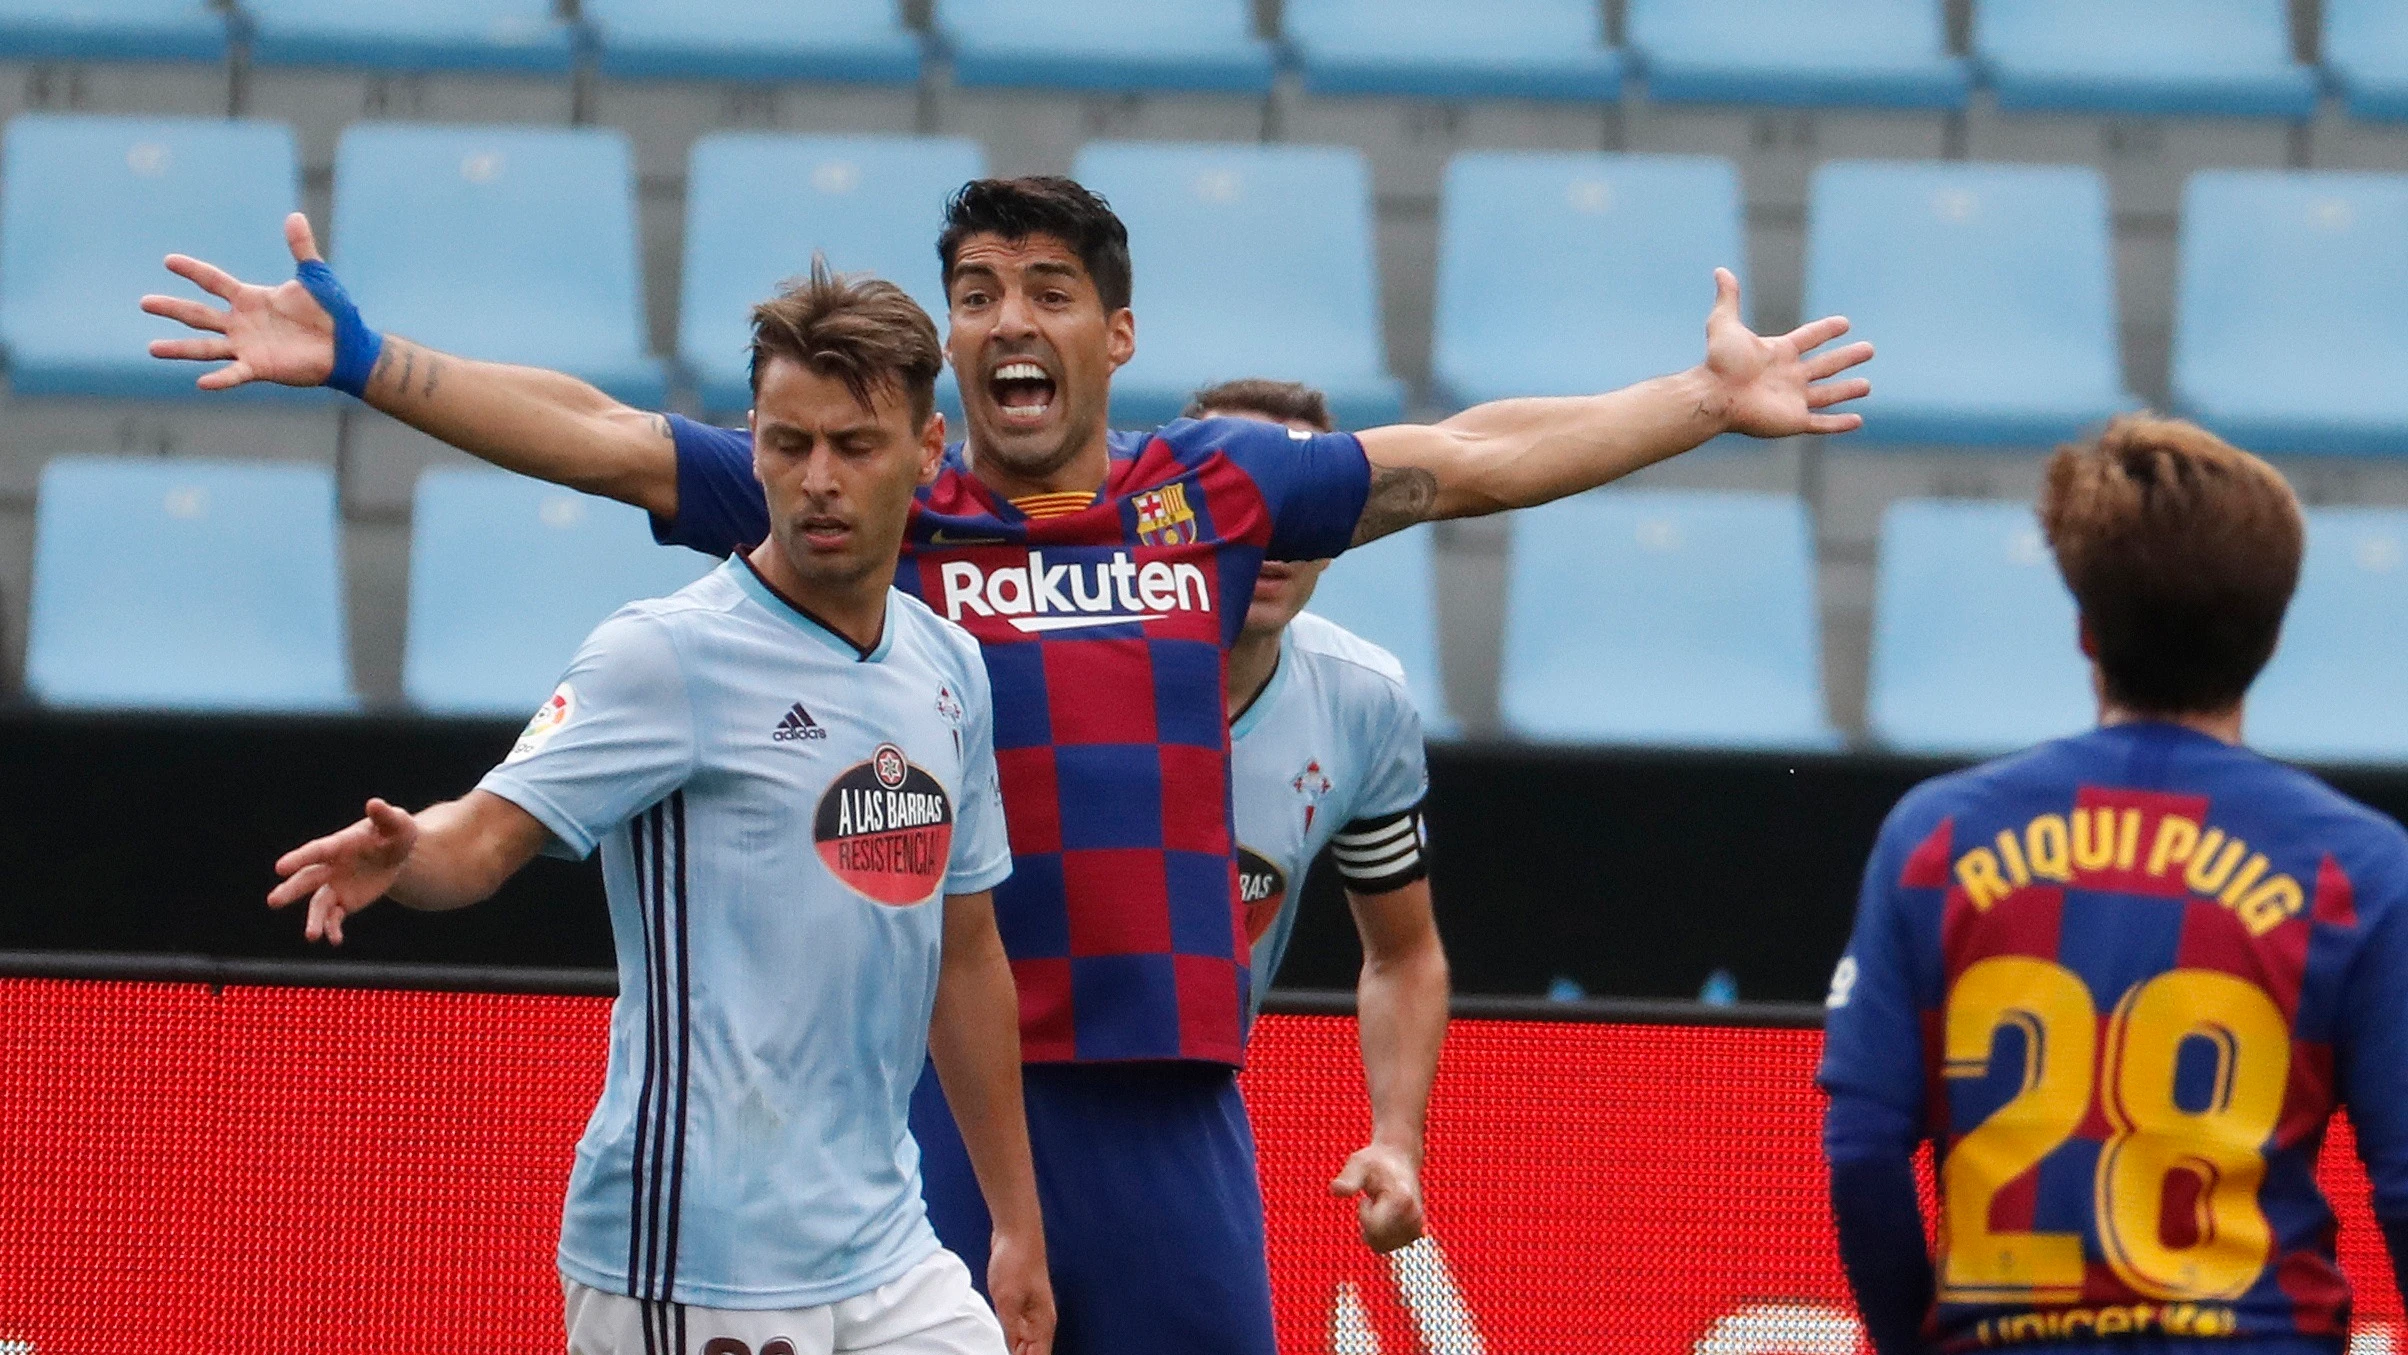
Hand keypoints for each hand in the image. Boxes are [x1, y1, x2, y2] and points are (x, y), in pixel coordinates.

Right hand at [141, 212, 337, 390]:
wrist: (347, 346)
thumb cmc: (331, 312)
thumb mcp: (315, 278)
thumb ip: (302, 248)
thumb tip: (295, 216)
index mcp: (250, 298)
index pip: (214, 282)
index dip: (193, 270)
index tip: (169, 260)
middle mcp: (242, 322)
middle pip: (199, 314)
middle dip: (172, 308)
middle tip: (144, 303)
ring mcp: (247, 346)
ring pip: (205, 347)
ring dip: (179, 348)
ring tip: (152, 348)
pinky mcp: (260, 367)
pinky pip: (234, 374)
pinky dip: (219, 378)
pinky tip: (200, 382)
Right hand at [266, 798, 418, 944]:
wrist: (398, 854)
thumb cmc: (395, 833)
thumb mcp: (396, 824)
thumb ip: (385, 815)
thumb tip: (374, 803)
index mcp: (338, 845)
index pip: (315, 852)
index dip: (298, 858)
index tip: (279, 868)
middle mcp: (330, 867)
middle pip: (306, 880)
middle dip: (291, 891)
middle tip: (273, 902)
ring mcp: (335, 886)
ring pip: (318, 904)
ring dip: (314, 920)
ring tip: (311, 936)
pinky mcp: (345, 902)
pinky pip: (335, 917)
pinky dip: (333, 929)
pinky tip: (335, 940)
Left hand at [986, 1228, 1055, 1354]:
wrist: (1016, 1232)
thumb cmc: (1015, 1262)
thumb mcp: (1007, 1301)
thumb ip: (1012, 1331)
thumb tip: (1014, 1353)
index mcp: (1043, 1322)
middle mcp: (1042, 1320)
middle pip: (1034, 1352)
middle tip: (997, 1349)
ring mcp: (1033, 1311)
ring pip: (1027, 1342)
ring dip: (1015, 1349)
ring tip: (996, 1347)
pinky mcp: (1022, 1303)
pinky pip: (1019, 1329)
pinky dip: (1011, 1337)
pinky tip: (1000, 1338)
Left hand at [1331, 1141, 1425, 1254]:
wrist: (1401, 1159)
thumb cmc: (1376, 1161)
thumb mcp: (1358, 1164)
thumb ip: (1348, 1179)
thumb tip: (1334, 1189)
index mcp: (1402, 1200)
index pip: (1374, 1227)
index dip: (1363, 1214)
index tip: (1366, 1198)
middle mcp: (1414, 1216)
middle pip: (1378, 1240)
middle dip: (1368, 1223)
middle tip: (1374, 1201)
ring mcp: (1417, 1226)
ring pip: (1383, 1246)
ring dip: (1375, 1231)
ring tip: (1380, 1207)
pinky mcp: (1416, 1232)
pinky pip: (1390, 1246)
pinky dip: (1382, 1236)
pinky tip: (1385, 1217)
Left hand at [1700, 267, 1873, 437]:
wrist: (1715, 395)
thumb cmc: (1719, 362)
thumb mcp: (1725, 324)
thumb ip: (1728, 298)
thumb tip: (1721, 271)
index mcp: (1779, 353)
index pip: (1809, 338)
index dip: (1826, 330)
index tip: (1845, 323)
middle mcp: (1788, 375)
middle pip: (1826, 365)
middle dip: (1847, 358)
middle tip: (1869, 349)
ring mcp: (1792, 399)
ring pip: (1828, 395)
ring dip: (1847, 390)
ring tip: (1866, 386)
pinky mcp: (1793, 421)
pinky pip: (1822, 424)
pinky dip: (1840, 424)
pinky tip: (1857, 421)